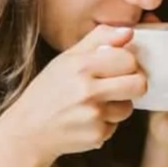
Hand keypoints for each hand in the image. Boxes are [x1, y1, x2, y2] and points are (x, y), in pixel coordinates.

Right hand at [1, 25, 146, 162]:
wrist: (29, 130)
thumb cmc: (48, 91)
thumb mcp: (66, 58)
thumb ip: (98, 40)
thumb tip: (129, 31)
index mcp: (81, 66)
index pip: (128, 59)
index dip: (128, 63)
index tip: (119, 67)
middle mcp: (87, 90)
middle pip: (138, 84)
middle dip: (133, 84)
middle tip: (119, 85)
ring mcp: (93, 115)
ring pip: (128, 107)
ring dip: (117, 105)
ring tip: (96, 104)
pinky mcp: (96, 135)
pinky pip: (116, 125)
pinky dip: (105, 123)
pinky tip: (87, 120)